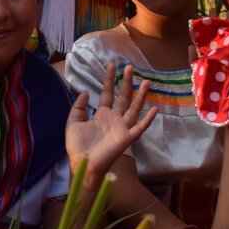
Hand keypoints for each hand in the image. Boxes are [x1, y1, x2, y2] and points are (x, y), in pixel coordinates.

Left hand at [64, 63, 157, 182]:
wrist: (82, 163)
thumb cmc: (77, 145)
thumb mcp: (73, 122)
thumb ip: (79, 107)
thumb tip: (86, 92)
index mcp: (101, 114)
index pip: (108, 93)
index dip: (110, 79)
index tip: (112, 65)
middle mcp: (114, 118)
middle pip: (123, 97)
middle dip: (127, 82)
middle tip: (130, 67)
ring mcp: (122, 128)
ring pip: (134, 108)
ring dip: (141, 96)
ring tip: (146, 82)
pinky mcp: (127, 138)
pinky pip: (140, 127)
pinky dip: (148, 119)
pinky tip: (155, 109)